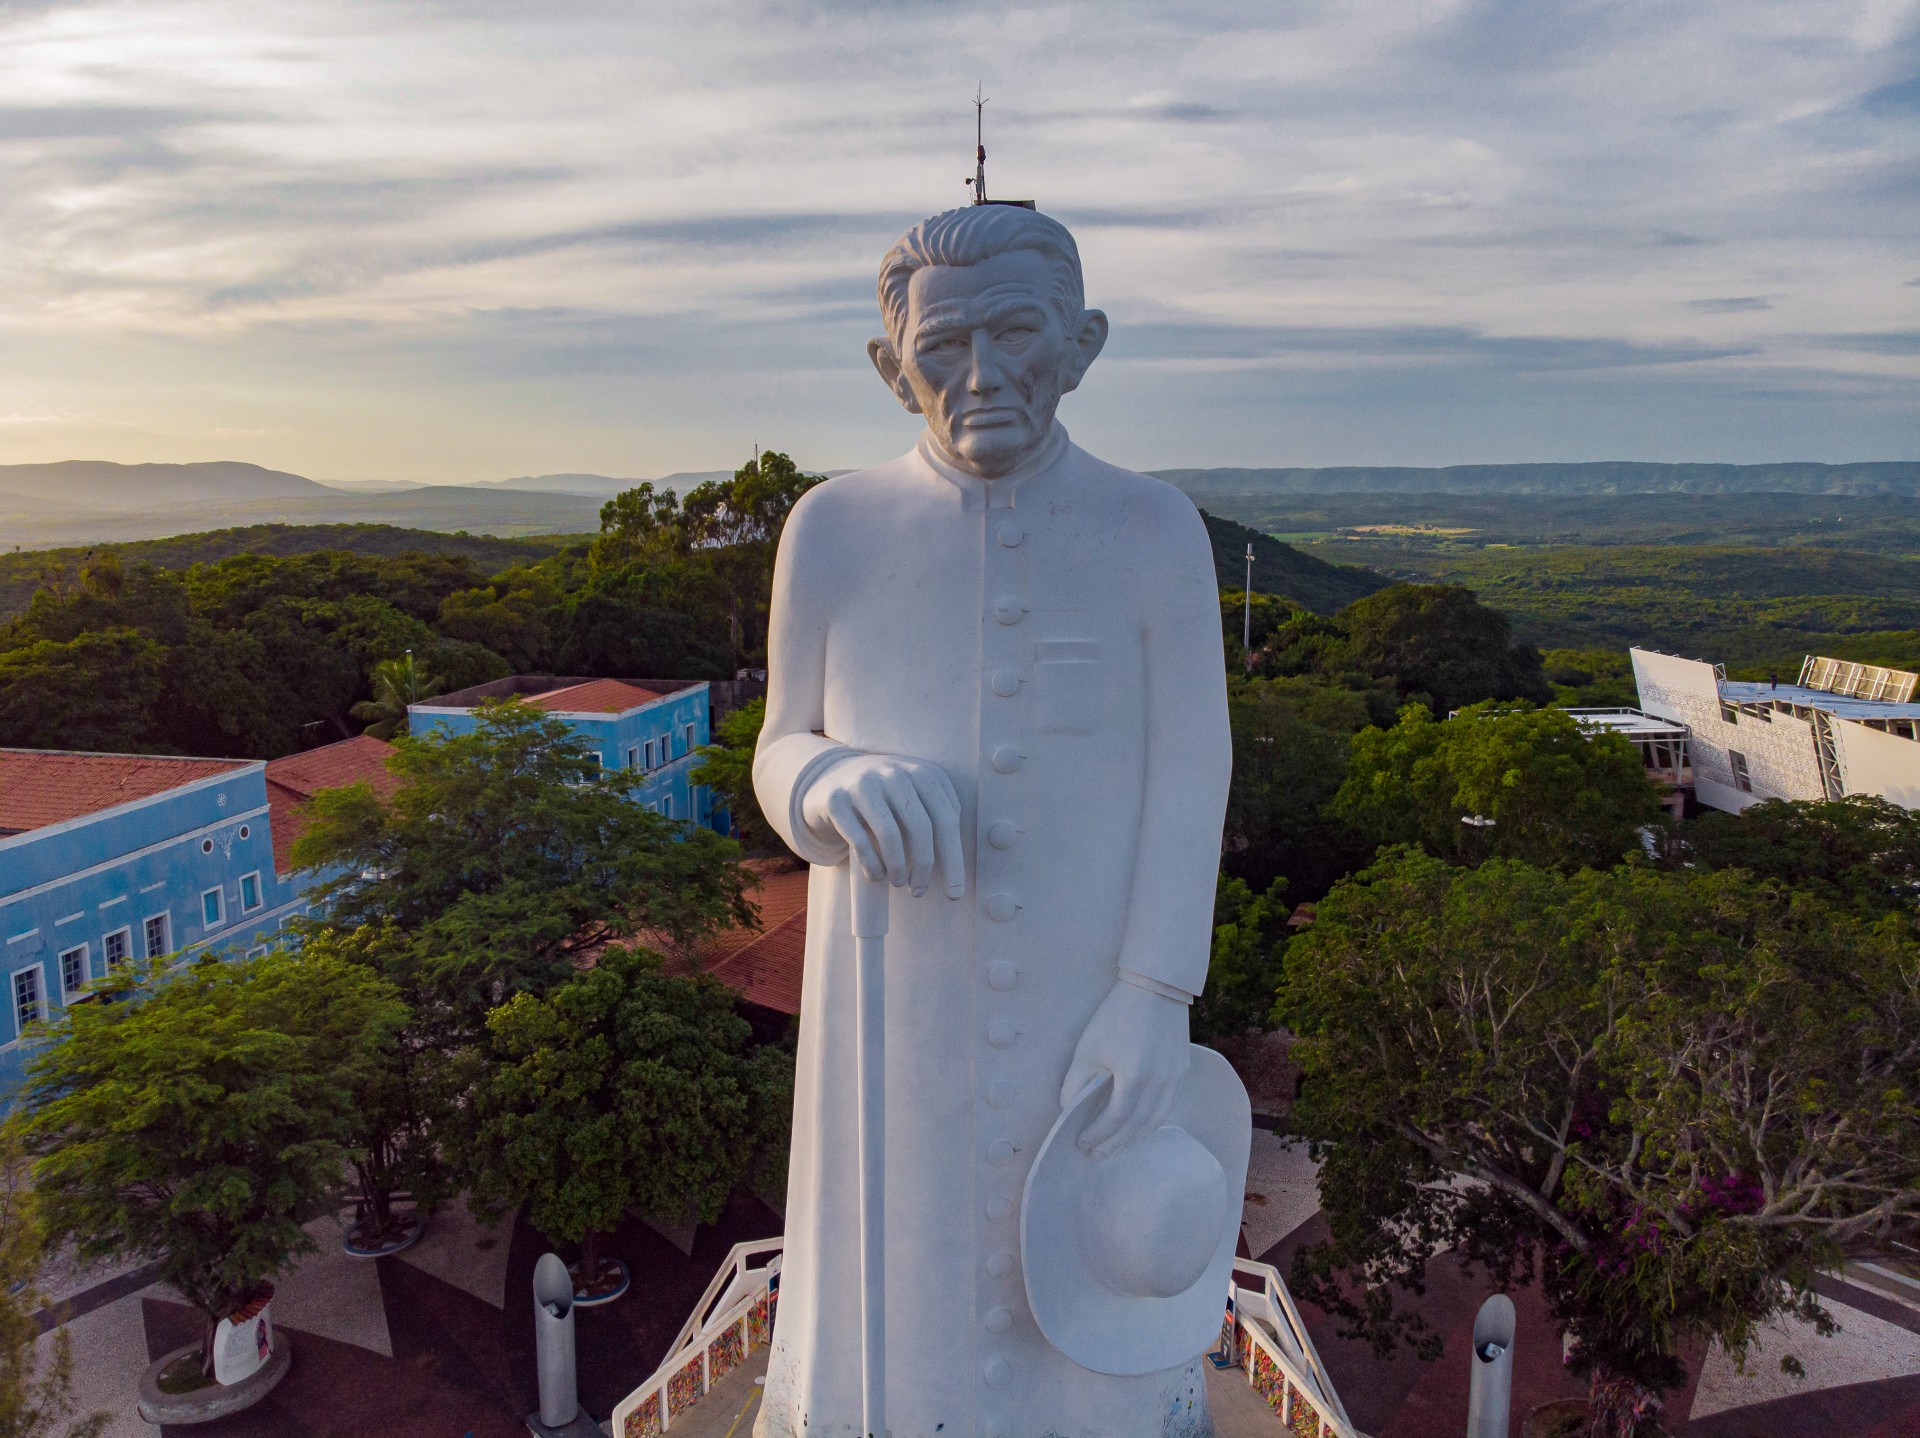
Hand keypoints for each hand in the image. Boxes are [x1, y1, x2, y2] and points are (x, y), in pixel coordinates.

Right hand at [800, 751, 966, 898]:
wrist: (829, 780)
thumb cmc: (885, 800)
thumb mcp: (914, 798)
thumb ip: (938, 818)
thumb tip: (956, 869)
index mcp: (921, 773)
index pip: (946, 819)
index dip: (954, 859)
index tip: (955, 893)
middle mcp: (893, 773)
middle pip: (921, 826)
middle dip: (925, 865)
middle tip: (920, 891)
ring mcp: (863, 784)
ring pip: (890, 833)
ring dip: (897, 868)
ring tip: (898, 883)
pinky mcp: (836, 800)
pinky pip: (859, 840)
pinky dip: (872, 865)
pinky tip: (876, 876)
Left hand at [1060, 980, 1190, 1159]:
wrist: (1154, 987)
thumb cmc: (1117, 1015)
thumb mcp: (1088, 1048)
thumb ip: (1076, 1082)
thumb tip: (1069, 1107)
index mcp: (1134, 1078)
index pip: (1115, 1120)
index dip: (1098, 1135)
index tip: (1082, 1142)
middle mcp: (1159, 1083)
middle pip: (1136, 1126)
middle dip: (1114, 1143)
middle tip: (1097, 1155)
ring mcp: (1174, 1077)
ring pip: (1156, 1120)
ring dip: (1135, 1137)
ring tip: (1118, 1146)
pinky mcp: (1181, 1069)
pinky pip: (1167, 1105)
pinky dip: (1152, 1120)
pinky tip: (1140, 1124)